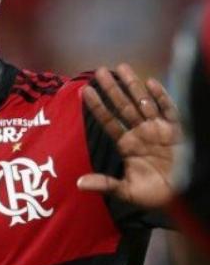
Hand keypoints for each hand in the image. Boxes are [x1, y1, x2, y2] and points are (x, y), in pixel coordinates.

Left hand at [77, 64, 180, 208]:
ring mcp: (159, 129)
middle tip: (99, 71)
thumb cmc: (156, 194)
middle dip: (112, 89)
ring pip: (143, 102)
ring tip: (121, 67)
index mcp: (127, 144)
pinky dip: (161, 97)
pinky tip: (151, 83)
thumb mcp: (127, 191)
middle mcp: (141, 132)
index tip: (83, 90)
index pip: (108, 121)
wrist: (184, 197)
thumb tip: (78, 183)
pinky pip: (169, 110)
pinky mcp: (178, 130)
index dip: (96, 106)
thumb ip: (105, 184)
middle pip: (123, 106)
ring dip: (133, 85)